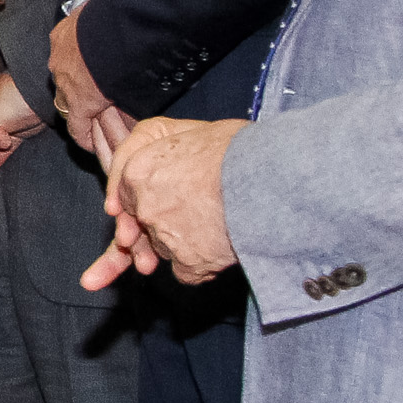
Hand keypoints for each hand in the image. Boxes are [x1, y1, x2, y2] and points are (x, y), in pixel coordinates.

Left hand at [47, 0, 124, 151]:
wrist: (113, 34)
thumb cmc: (110, 11)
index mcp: (64, 38)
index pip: (65, 57)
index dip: (78, 67)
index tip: (89, 75)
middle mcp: (61, 65)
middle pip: (66, 85)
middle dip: (79, 97)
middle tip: (95, 105)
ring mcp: (69, 87)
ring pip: (73, 110)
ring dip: (86, 121)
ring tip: (98, 132)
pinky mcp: (83, 106)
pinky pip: (83, 129)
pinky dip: (91, 139)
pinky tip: (98, 147)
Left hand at [80, 116, 246, 289]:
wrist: (275, 179)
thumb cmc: (241, 149)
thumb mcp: (193, 132)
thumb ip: (165, 149)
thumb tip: (160, 159)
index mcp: (139, 171)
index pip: (127, 193)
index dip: (142, 199)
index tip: (147, 206)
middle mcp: (145, 206)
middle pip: (144, 223)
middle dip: (158, 225)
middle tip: (183, 222)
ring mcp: (166, 237)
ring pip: (165, 247)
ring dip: (183, 243)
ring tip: (216, 227)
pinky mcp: (189, 263)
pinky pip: (187, 271)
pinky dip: (201, 264)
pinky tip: (219, 248)